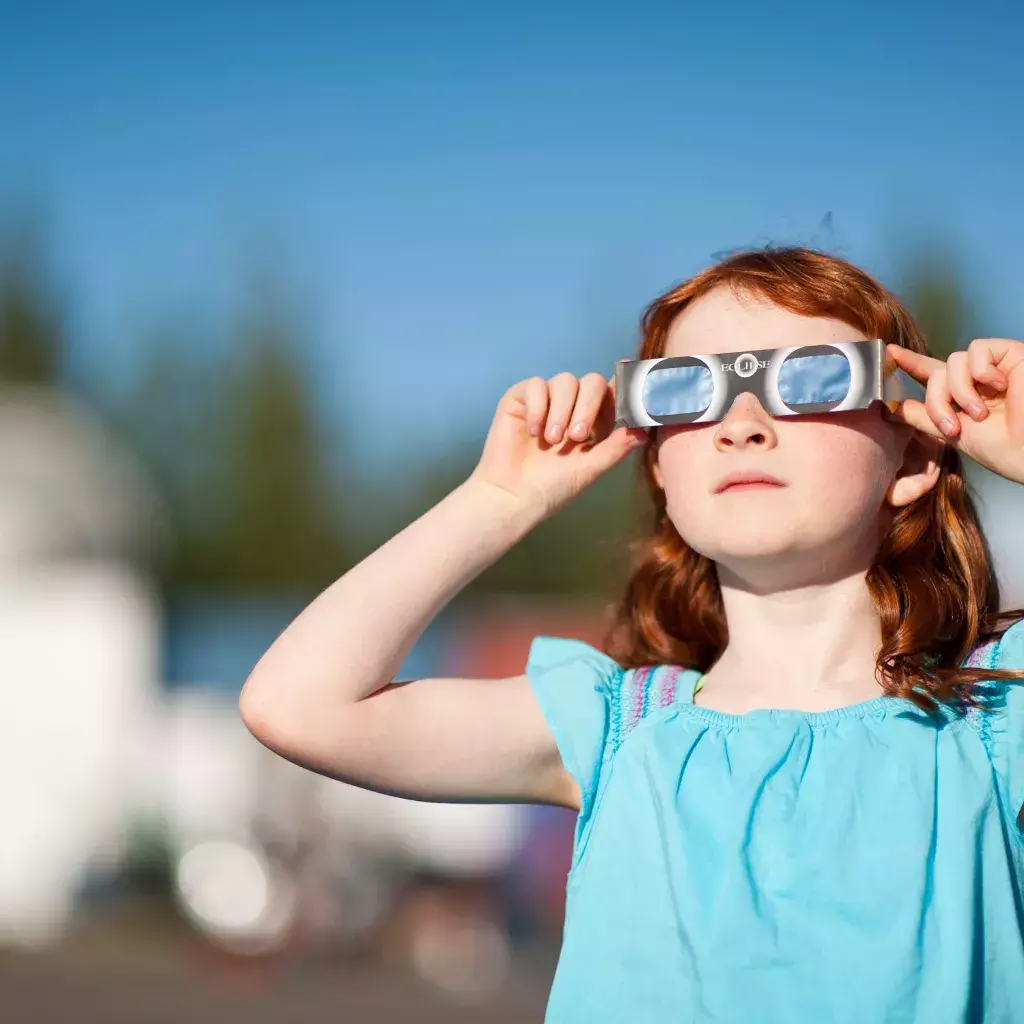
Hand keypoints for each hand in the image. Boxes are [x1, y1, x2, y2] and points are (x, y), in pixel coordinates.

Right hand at [467, 371, 646, 520]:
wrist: (513, 496)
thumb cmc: (553, 487)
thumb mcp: (591, 469)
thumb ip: (617, 446)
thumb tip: (645, 428)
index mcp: (594, 421)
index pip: (613, 393)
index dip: (623, 387)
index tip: (630, 388)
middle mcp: (572, 406)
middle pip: (592, 382)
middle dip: (588, 406)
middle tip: (576, 436)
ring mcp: (547, 400)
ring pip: (565, 381)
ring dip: (561, 411)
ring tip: (552, 441)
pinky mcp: (521, 398)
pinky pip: (537, 385)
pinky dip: (538, 407)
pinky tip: (533, 432)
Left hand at [887, 339, 1023, 483]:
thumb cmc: (1001, 449)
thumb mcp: (952, 433)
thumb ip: (923, 417)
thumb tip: (893, 407)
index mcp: (962, 396)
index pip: (932, 374)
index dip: (910, 362)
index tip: (889, 352)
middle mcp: (976, 379)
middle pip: (937, 373)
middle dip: (937, 401)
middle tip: (952, 427)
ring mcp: (993, 367)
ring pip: (953, 361)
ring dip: (959, 391)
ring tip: (979, 414)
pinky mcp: (1011, 355)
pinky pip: (977, 350)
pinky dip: (982, 372)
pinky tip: (1000, 387)